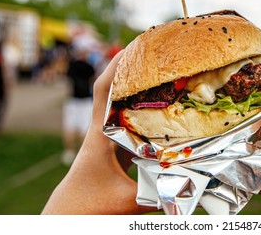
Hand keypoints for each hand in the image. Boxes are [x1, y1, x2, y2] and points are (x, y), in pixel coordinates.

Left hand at [42, 50, 156, 214]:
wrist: (67, 218)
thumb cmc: (87, 208)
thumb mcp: (126, 202)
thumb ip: (159, 195)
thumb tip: (194, 187)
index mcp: (99, 135)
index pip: (104, 90)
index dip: (118, 64)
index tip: (138, 44)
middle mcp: (102, 132)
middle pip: (117, 92)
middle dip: (137, 72)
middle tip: (165, 57)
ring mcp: (108, 141)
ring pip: (124, 108)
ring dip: (142, 92)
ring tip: (170, 78)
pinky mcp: (114, 152)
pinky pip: (130, 126)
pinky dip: (146, 115)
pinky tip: (165, 116)